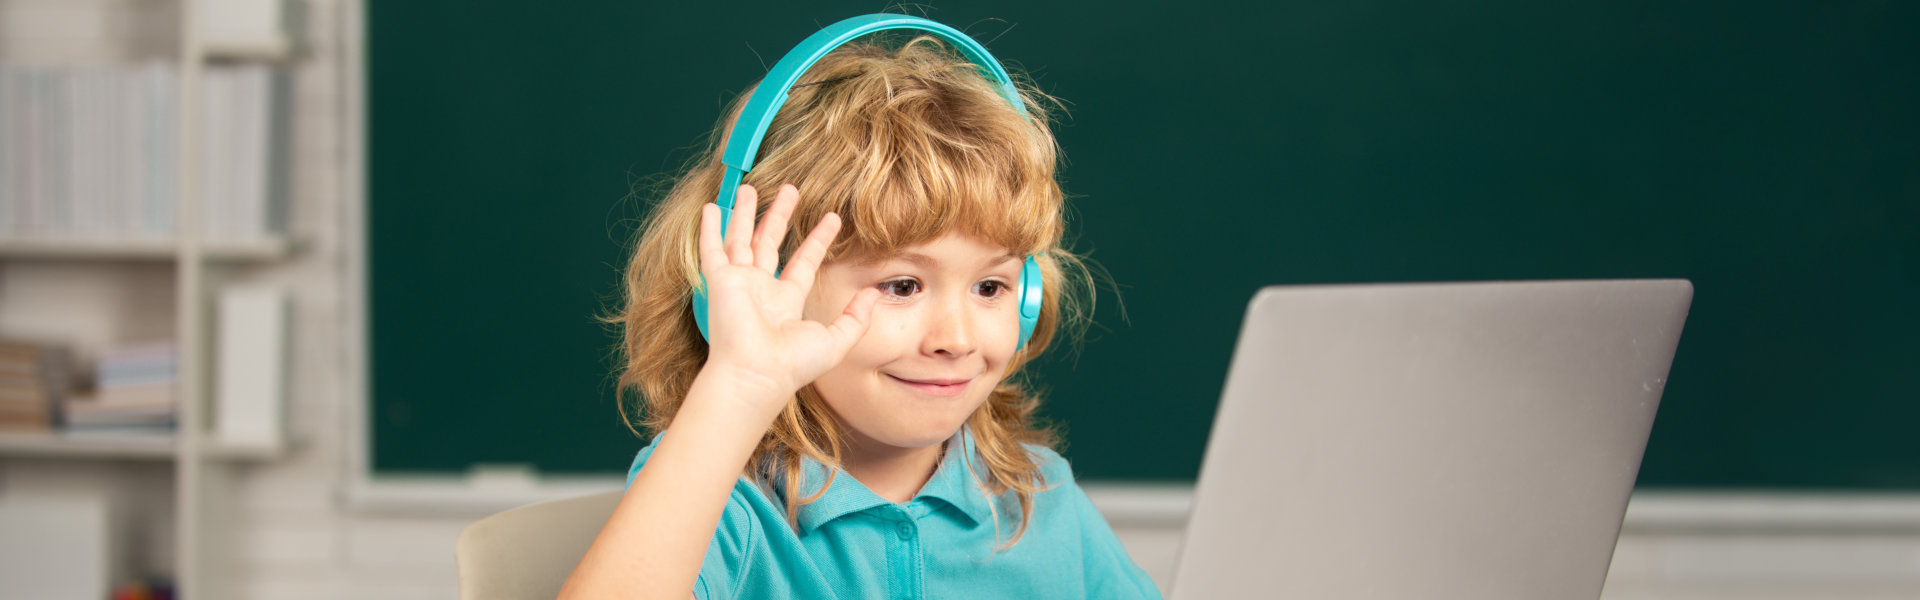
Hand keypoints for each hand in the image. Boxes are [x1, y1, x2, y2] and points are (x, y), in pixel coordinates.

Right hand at [696, 183, 880, 409]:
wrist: (757, 374)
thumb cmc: (792, 365)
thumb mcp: (836, 341)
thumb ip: (856, 318)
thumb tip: (874, 294)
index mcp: (786, 302)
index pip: (803, 261)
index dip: (818, 239)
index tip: (832, 218)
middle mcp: (760, 290)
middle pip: (770, 243)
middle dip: (780, 215)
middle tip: (790, 189)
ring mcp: (739, 284)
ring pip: (741, 239)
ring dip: (746, 213)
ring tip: (751, 187)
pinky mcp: (720, 282)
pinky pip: (712, 249)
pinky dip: (710, 229)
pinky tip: (712, 208)